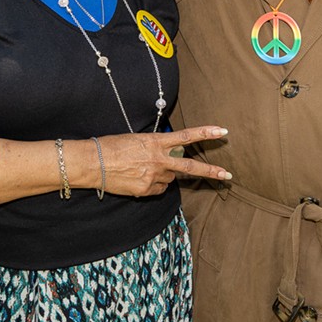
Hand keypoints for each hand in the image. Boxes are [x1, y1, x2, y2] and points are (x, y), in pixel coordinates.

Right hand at [93, 126, 230, 196]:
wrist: (94, 163)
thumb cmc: (113, 146)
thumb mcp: (138, 139)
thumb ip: (157, 147)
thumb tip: (168, 157)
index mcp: (156, 142)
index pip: (186, 136)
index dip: (205, 133)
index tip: (222, 131)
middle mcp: (159, 160)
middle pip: (190, 167)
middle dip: (210, 171)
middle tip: (227, 175)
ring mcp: (153, 176)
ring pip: (169, 178)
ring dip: (163, 174)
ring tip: (142, 168)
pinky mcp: (146, 190)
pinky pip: (158, 189)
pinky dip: (152, 185)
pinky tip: (138, 179)